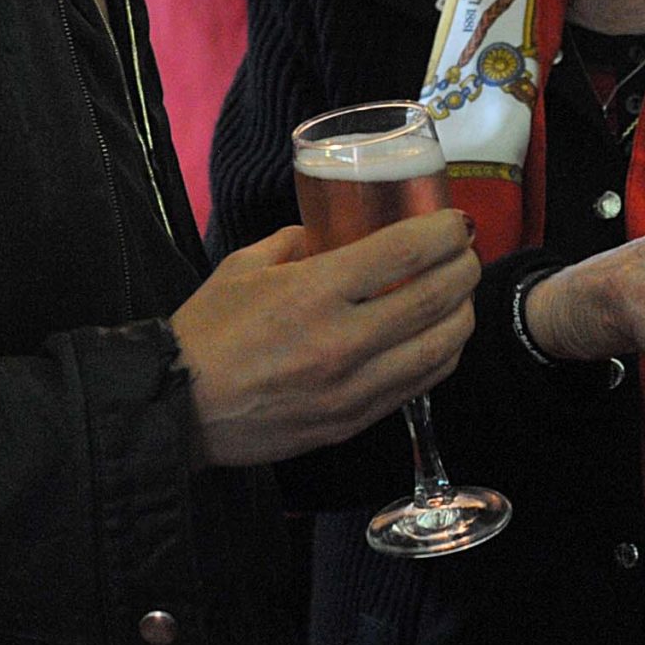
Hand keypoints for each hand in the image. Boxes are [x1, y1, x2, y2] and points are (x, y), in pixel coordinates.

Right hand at [174, 208, 479, 466]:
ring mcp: (352, 388)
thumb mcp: (244, 266)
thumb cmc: (205, 332)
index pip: (405, 251)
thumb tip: (331, 232)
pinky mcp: (352, 422)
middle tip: (468, 254)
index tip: (458, 221)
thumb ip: (294, 242)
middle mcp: (342, 340)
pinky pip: (416, 387)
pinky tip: (441, 340)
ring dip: (464, 316)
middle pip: (434, 298)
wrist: (176, 410)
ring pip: (439, 349)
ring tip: (462, 296)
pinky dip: (441, 357)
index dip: (445, 231)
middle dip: (465, 269)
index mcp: (314, 291)